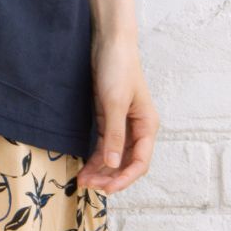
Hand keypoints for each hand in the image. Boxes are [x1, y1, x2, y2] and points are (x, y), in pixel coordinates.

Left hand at [76, 30, 158, 192]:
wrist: (110, 41)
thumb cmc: (119, 67)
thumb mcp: (115, 102)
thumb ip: (114, 135)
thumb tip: (113, 165)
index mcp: (147, 126)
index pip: (139, 162)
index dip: (124, 178)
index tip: (106, 188)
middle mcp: (137, 128)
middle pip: (126, 162)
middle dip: (109, 177)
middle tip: (89, 186)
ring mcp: (123, 123)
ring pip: (114, 155)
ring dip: (101, 169)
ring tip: (83, 180)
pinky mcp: (109, 116)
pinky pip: (104, 143)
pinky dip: (96, 156)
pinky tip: (85, 165)